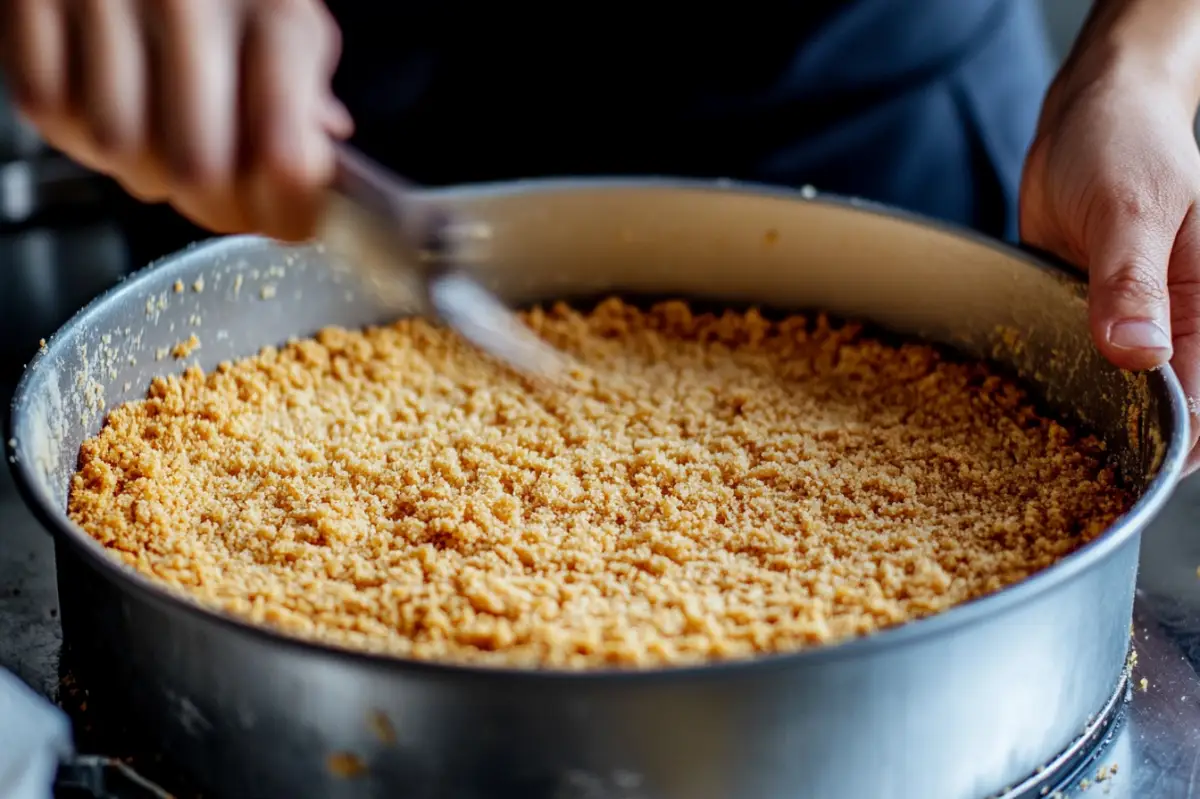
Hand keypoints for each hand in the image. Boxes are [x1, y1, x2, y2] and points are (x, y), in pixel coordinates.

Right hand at [0, 0, 351, 241]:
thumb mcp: (291, 18)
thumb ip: (305, 99)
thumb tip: (309, 180)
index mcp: (273, 16)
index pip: (285, 158)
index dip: (287, 213)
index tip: (287, 223)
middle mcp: (190, 5)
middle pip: (196, 172)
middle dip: (213, 208)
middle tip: (222, 198)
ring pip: (117, 150)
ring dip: (141, 171)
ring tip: (161, 141)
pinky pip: (48, 109)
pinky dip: (77, 132)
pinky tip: (108, 109)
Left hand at [1021, 59, 1199, 472]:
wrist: (1088, 114)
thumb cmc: (1125, 145)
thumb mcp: (1132, 208)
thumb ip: (1131, 283)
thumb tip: (1139, 354)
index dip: (1169, 442)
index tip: (1125, 469)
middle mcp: (1174, 323)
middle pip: (1156, 410)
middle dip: (1118, 440)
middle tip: (1061, 471)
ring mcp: (1125, 323)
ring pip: (1109, 392)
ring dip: (1078, 417)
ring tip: (1033, 453)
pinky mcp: (1083, 315)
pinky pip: (1071, 360)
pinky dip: (1051, 380)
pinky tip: (1019, 407)